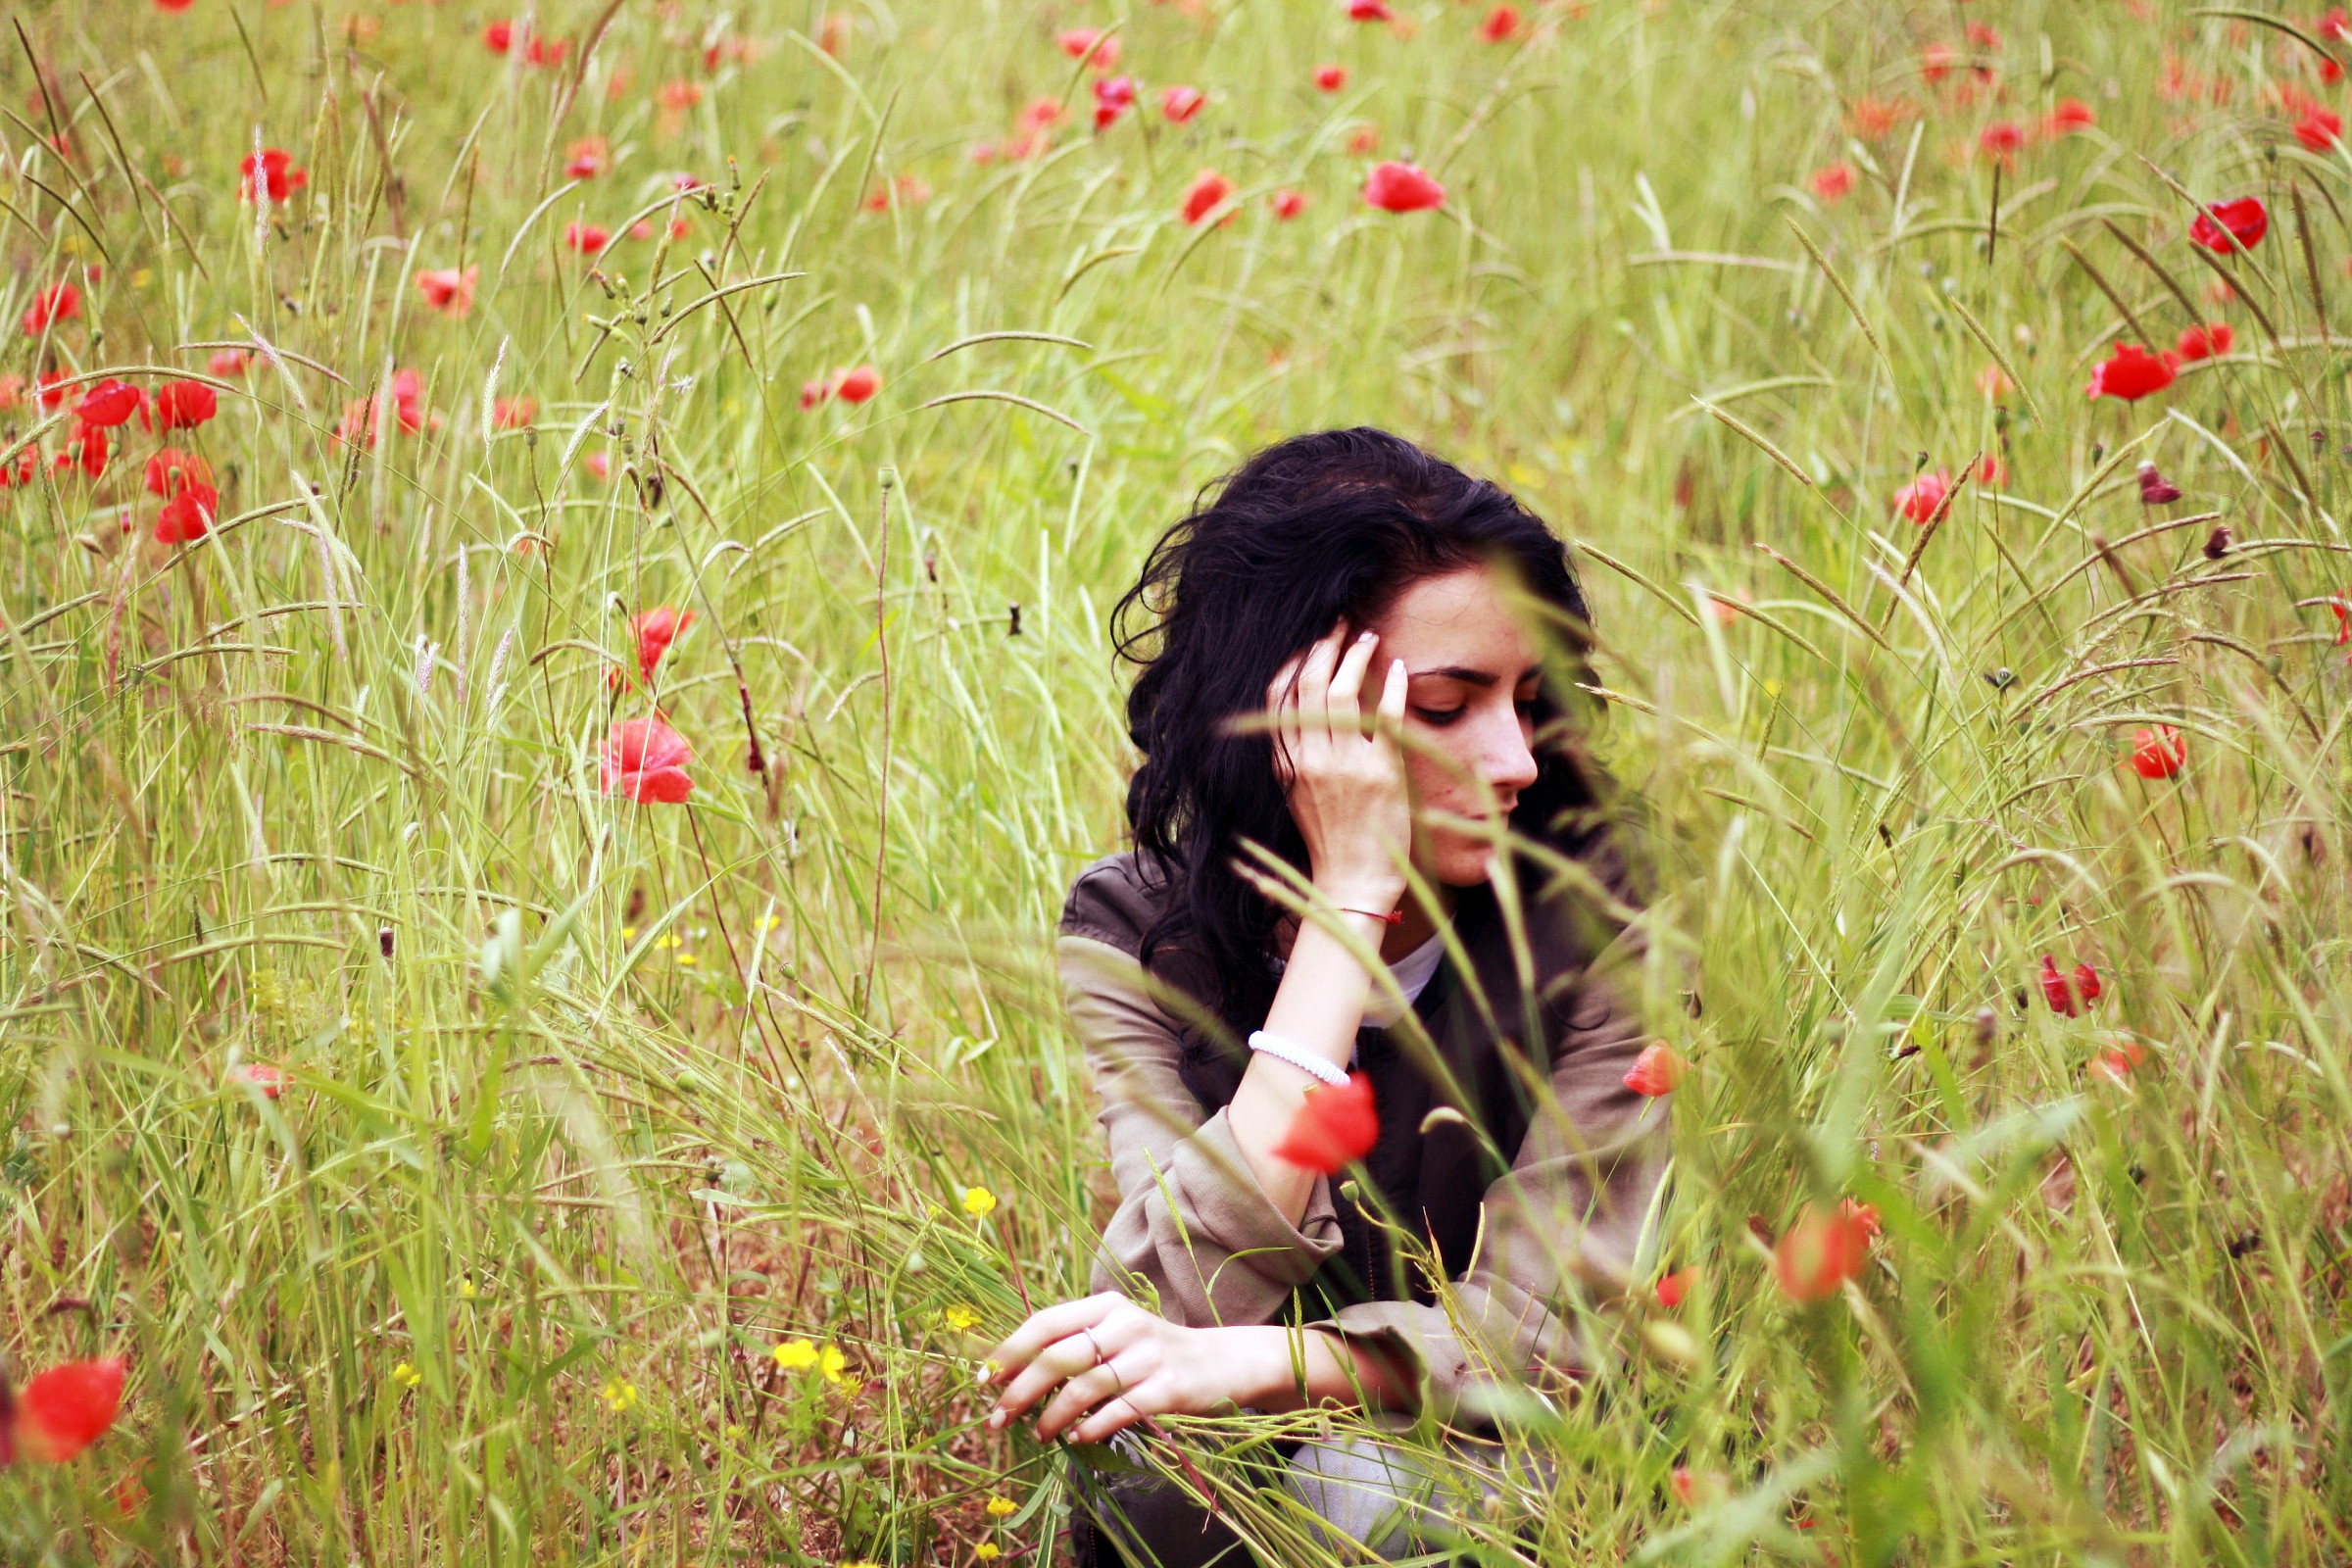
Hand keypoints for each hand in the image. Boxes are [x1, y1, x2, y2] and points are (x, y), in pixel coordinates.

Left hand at [984, 1293, 1268, 1444]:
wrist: (1221, 1361)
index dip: (1011, 1351)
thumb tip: (1013, 1373)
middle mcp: (1125, 1325)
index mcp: (1105, 1305)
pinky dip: (1091, 1427)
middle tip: (998, 1419)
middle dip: (1021, 1391)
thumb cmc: (1153, 1350)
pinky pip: (1118, 1411)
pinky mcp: (1167, 1389)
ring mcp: (1147, 1356)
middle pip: (1058, 1358)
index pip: (1046, 1323)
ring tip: (1038, 1434)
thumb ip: (1075, 1343)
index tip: (985, 1379)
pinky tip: (1076, 1438)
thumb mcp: (1117, 1332)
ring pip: (1084, 1388)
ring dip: (1052, 1417)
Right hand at [1268, 623, 1410, 909]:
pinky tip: (1396, 669)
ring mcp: (1345, 765)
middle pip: (1308, 686)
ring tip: (1368, 637)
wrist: (1352, 883)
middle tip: (1340, 624)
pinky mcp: (1380, 773)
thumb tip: (1299, 720)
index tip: (1307, 641)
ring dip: (1354, 657)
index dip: (1292, 662)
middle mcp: (1311, 759)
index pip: (1277, 697)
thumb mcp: (1298, 796)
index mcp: (1287, 763)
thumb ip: (1296, 758)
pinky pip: (1384, 718)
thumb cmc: (1330, 842)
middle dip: (1323, 646)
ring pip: (1341, 693)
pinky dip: (1390, 688)